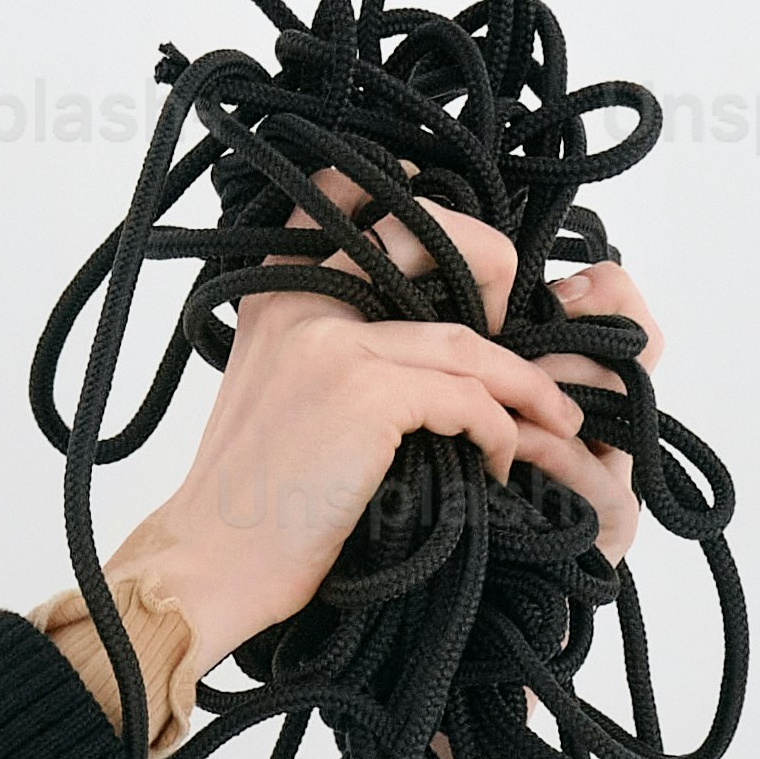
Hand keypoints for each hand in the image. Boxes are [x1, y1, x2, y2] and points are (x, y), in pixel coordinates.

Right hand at [115, 165, 611, 657]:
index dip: (421, 201)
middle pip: (425, 239)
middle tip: (521, 334)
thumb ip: (326, 345)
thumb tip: (416, 343)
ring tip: (550, 418)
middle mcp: (302, 298)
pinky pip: (465, 397)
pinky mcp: (365, 395)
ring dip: (523, 384)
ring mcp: (334, 342)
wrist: (209, 563)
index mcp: (277, 291)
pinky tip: (499, 461)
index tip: (465, 245)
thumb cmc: (249, 500)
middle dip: (495, 271)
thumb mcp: (273, 392)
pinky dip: (499, 431)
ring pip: (467, 340)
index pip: (346, 195)